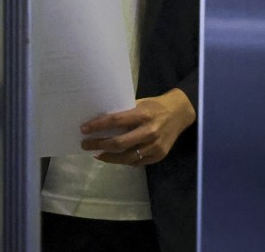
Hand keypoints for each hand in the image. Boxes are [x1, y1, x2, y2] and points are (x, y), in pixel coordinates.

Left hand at [79, 88, 195, 166]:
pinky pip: (137, 162)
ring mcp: (155, 146)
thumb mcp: (140, 103)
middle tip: (85, 144)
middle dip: (99, 144)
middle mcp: (149, 131)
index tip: (84, 129)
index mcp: (143, 114)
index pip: (116, 120)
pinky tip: (114, 158)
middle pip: (119, 143)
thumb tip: (102, 121)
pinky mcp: (159, 155)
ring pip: (127, 157)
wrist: (180, 113)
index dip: (98, 126)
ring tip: (97, 154)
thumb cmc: (156, 105)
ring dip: (108, 157)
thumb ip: (125, 113)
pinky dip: (123, 161)